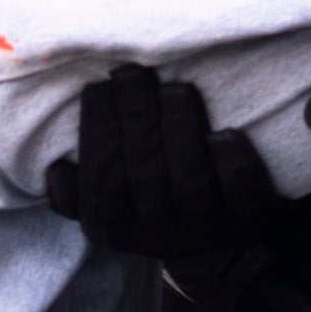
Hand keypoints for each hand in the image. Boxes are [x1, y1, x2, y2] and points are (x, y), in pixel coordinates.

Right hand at [48, 62, 289, 264]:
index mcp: (116, 229)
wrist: (218, 238)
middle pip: (144, 174)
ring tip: (175, 89)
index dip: (98, 131)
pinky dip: (232, 162)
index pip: (100, 181)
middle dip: (135, 116)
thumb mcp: (110, 208)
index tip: (99, 86)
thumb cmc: (151, 202)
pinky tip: (224, 134)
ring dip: (180, 128)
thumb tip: (59, 168)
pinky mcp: (250, 219)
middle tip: (133, 73)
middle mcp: (160, 234)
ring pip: (189, 178)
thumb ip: (80, 191)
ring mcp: (207, 228)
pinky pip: (242, 193)